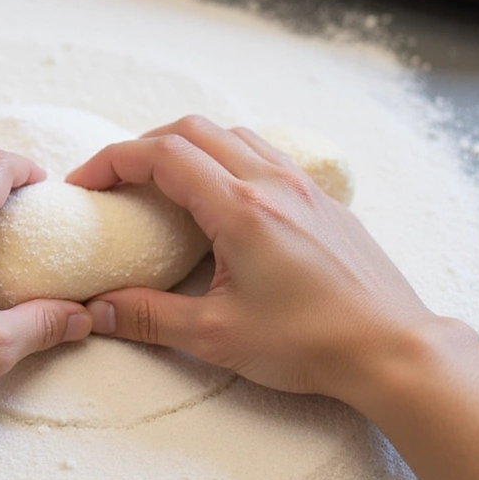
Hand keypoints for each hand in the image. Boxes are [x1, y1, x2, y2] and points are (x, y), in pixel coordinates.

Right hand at [66, 115, 442, 405]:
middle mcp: (270, 183)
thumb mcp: (217, 336)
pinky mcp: (320, 198)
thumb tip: (98, 308)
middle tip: (116, 179)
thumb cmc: (310, 342)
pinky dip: (225, 153)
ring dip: (186, 144)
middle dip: (142, 146)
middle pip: (191, 130)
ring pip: (230, 133)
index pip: (162, 156)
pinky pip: (263, 151)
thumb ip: (149, 317)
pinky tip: (221, 190)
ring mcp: (300, 185)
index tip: (86, 182)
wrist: (392, 349)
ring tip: (162, 180)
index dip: (113, 160)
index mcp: (239, 209)